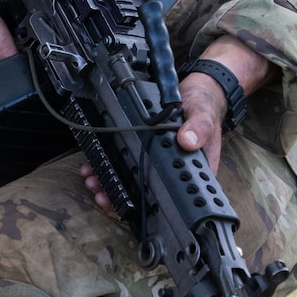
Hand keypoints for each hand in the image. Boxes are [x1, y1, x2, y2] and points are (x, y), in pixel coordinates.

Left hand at [81, 38, 272, 215]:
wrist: (194, 91)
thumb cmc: (202, 107)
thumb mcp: (203, 113)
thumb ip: (199, 127)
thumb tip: (187, 141)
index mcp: (192, 171)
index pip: (170, 197)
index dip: (146, 205)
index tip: (126, 205)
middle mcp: (172, 171)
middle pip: (145, 194)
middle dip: (120, 197)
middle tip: (102, 196)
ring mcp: (156, 161)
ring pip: (131, 182)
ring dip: (109, 184)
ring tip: (93, 181)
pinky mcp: (143, 149)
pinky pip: (124, 164)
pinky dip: (108, 167)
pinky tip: (93, 167)